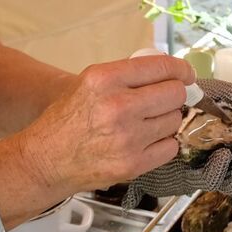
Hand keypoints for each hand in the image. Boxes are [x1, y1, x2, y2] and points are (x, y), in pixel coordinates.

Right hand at [13, 55, 193, 197]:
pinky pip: (171, 147)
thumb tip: (169, 70)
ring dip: (166, 120)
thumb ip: (127, 74)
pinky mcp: (133, 164)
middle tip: (163, 101)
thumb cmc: (68, 119)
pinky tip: (145, 141)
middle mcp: (118, 106)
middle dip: (173, 95)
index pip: (162, 66)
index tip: (186, 75)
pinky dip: (163, 144)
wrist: (45, 160)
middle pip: (175, 94)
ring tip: (145, 123)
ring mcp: (128, 138)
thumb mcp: (90, 82)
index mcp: (106, 79)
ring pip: (175, 120)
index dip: (181, 69)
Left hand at [122, 78, 231, 207]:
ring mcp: (204, 169)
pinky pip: (211, 180)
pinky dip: (220, 170)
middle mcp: (220, 156)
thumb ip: (231, 95)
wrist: (123, 123)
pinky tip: (223, 156)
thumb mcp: (203, 95)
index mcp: (229, 137)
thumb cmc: (161, 105)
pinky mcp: (187, 179)